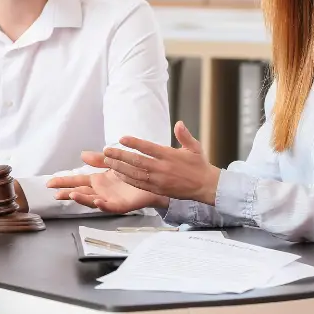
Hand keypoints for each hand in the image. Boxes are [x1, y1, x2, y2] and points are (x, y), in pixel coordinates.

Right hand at [47, 151, 168, 213]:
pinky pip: (110, 207)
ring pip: (92, 200)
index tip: (49, 182)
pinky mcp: (122, 205)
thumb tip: (82, 154)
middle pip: (80, 192)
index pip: (76, 181)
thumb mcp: (112, 163)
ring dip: (82, 199)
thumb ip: (98, 160)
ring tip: (72, 195)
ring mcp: (109, 199)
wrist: (152, 181)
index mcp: (97, 181)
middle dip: (68, 193)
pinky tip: (97, 201)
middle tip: (55, 193)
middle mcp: (100, 191)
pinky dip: (103, 205)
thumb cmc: (132, 173)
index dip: (64, 182)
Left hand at [105, 121, 220, 204]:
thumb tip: (179, 123)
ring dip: (120, 168)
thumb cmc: (199, 165)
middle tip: (107, 151)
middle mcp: (162, 168)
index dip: (134, 143)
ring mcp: (159, 181)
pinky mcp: (158, 190)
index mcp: (170, 156)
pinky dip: (128, 179)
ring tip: (108, 161)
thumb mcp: (194, 147)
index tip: (122, 138)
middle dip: (120, 156)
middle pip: (137, 161)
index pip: (148, 148)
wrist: (206, 186)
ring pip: (135, 174)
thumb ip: (184, 135)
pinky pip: (140, 184)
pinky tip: (118, 174)